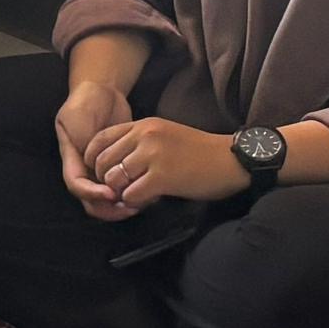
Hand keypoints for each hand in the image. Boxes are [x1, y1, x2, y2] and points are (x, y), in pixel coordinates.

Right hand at [53, 82, 140, 218]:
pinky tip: (148, 192)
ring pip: (108, 198)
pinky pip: (123, 185)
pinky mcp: (119, 165)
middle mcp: (85, 169)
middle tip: (129, 207)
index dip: (91, 194)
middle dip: (108, 208)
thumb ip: (84, 142)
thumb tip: (94, 165)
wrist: (102, 89)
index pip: (76, 185)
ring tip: (140, 203)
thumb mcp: (78, 118)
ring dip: (121, 204)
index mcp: (71, 158)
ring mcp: (101, 169)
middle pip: (91, 200)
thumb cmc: (86, 102)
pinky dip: (133, 192)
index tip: (110, 193)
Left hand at [73, 113, 245, 208]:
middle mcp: (144, 136)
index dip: (96, 161)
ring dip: (121, 193)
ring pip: (113, 179)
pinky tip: (149, 200)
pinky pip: (131, 195)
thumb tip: (115, 167)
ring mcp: (152, 155)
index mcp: (144, 125)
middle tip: (122, 190)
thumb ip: (140, 145)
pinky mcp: (161, 176)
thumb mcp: (165, 136)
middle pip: (103, 162)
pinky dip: (136, 202)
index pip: (100, 139)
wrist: (232, 159)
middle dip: (107, 181)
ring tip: (137, 195)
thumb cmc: (201, 153)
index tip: (107, 174)